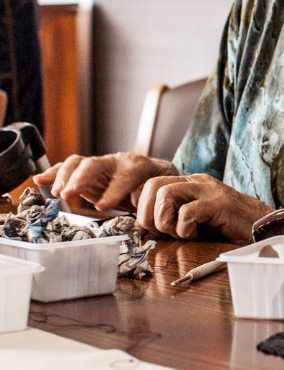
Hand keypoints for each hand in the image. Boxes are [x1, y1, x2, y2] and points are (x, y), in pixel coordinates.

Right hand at [36, 152, 175, 211]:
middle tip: (68, 194)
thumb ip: (147, 199)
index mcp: (137, 167)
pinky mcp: (86, 173)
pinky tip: (39, 180)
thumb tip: (138, 205)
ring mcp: (99, 166)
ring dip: (64, 177)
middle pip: (95, 164)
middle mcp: (116, 163)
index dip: (112, 191)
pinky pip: (68, 169)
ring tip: (56, 192)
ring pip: (78, 163)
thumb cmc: (154, 186)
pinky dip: (53, 173)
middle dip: (80, 179)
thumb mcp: (157, 192)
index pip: (124, 176)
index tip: (102, 207)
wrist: (154, 173)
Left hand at [135, 173, 268, 241]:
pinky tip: (196, 235)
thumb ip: (172, 218)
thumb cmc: (228, 228)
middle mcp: (197, 182)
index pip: (151, 185)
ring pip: (166, 193)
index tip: (149, 229)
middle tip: (162, 232)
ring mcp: (208, 190)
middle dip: (148, 214)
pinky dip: (184, 228)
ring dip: (165, 220)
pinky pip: (187, 211)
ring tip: (180, 233)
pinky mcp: (218, 203)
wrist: (262, 227)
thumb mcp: (195, 220)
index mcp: (189, 184)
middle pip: (153, 185)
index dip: (142, 208)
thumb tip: (143, 229)